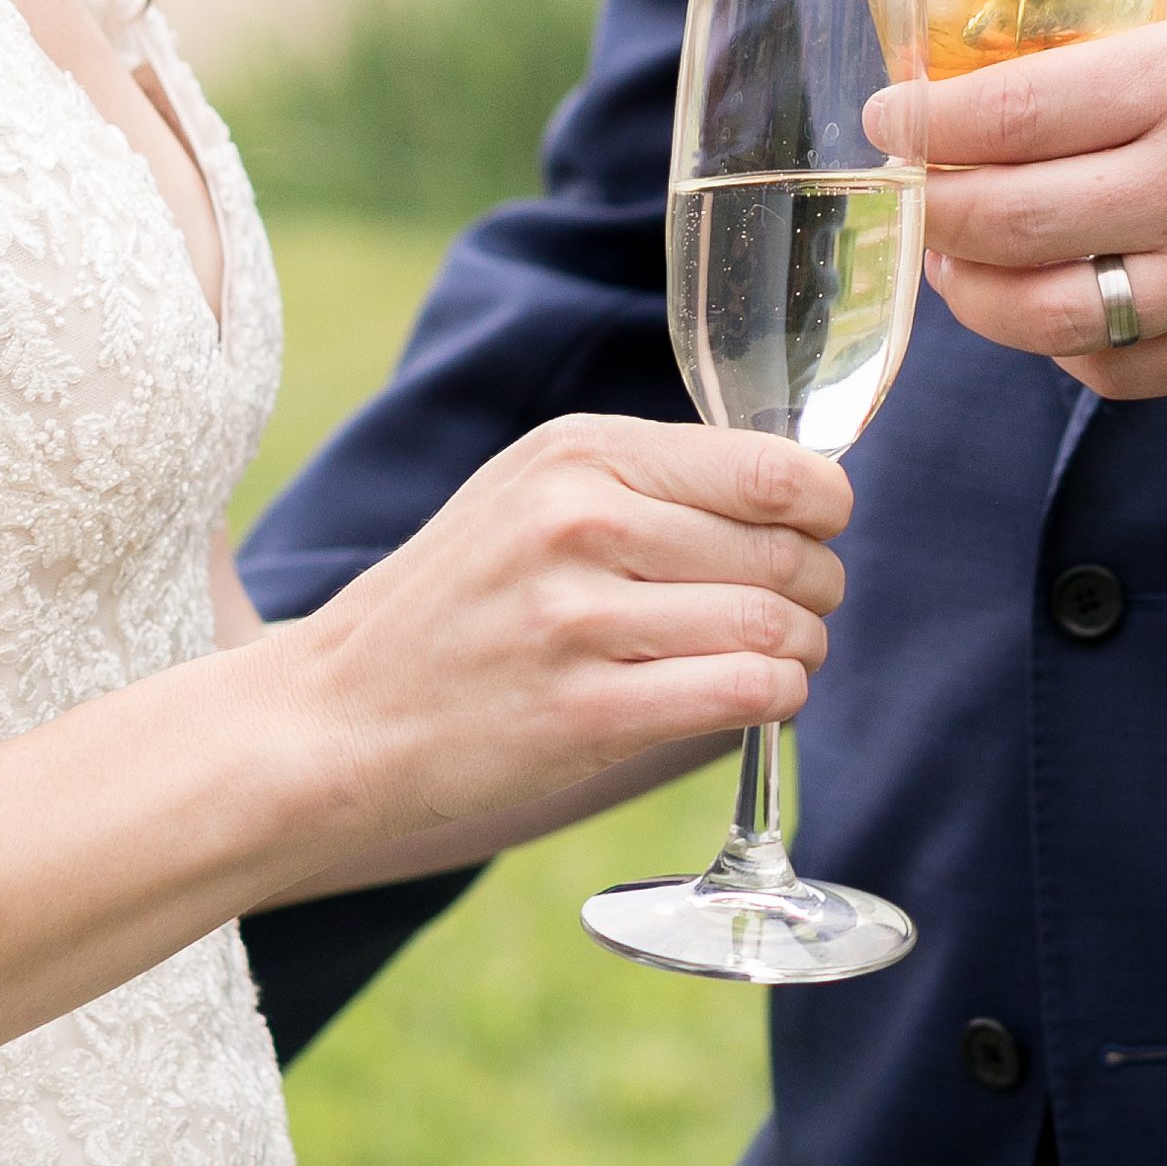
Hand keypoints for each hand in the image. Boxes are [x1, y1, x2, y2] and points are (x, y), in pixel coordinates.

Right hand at [270, 415, 849, 850]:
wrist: (342, 712)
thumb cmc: (459, 603)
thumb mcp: (531, 493)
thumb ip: (648, 481)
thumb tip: (797, 491)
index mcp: (577, 453)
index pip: (768, 468)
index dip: (824, 506)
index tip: (820, 530)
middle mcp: (579, 523)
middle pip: (782, 552)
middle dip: (818, 587)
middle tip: (802, 610)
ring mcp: (579, 620)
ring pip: (772, 625)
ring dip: (803, 649)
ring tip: (781, 657)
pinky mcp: (585, 711)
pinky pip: (742, 695)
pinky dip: (776, 698)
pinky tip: (757, 697)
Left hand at [871, 0, 1166, 396]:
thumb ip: (1147, 29)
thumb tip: (1030, 54)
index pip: (1008, 113)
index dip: (920, 123)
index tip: (888, 118)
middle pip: (1000, 223)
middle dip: (931, 208)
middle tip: (918, 187)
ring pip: (1039, 317)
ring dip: (973, 292)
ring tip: (962, 259)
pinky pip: (1116, 372)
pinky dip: (1062, 346)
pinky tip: (1055, 305)